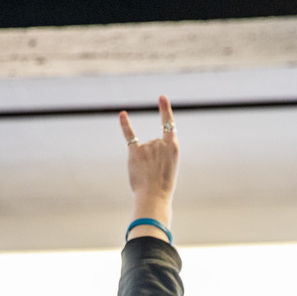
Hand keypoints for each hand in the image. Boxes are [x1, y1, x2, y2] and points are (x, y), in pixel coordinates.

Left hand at [121, 95, 178, 238]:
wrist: (154, 198)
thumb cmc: (162, 187)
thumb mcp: (168, 169)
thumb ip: (159, 156)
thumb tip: (141, 148)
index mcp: (174, 147)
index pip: (169, 125)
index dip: (165, 110)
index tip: (161, 98)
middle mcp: (161, 143)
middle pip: (153, 144)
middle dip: (152, 159)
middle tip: (155, 175)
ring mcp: (148, 147)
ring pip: (143, 149)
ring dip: (143, 161)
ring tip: (147, 175)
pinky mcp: (135, 153)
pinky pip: (130, 136)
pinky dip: (125, 125)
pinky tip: (122, 114)